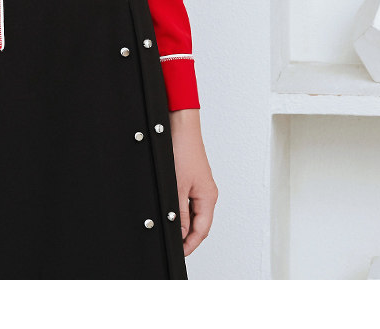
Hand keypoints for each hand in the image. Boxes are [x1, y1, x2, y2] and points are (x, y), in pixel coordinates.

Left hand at [169, 109, 217, 255]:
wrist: (179, 125)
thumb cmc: (183, 150)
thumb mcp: (178, 187)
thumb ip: (180, 213)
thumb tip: (180, 234)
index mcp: (208, 197)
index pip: (202, 230)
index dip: (191, 244)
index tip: (180, 253)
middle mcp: (207, 193)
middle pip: (200, 223)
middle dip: (188, 236)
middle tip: (174, 246)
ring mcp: (200, 186)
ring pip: (193, 212)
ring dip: (184, 222)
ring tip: (171, 231)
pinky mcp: (192, 179)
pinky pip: (189, 201)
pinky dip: (181, 209)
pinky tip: (171, 211)